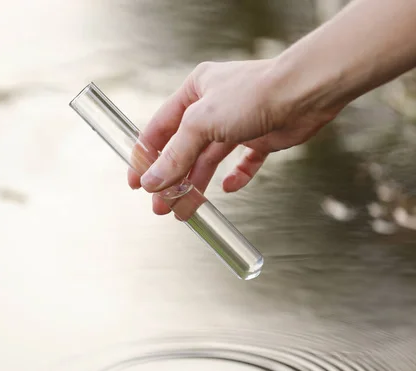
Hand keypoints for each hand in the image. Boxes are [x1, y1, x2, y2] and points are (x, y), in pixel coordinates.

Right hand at [128, 59, 342, 214]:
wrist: (304, 93)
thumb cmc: (254, 94)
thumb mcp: (201, 123)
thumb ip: (175, 155)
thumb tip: (152, 181)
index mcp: (194, 91)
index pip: (159, 128)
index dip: (145, 156)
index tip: (137, 182)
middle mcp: (213, 107)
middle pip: (184, 149)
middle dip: (171, 179)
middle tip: (161, 205)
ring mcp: (237, 123)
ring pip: (209, 161)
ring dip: (196, 185)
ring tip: (185, 210)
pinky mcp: (260, 137)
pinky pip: (242, 163)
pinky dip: (235, 177)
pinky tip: (228, 188)